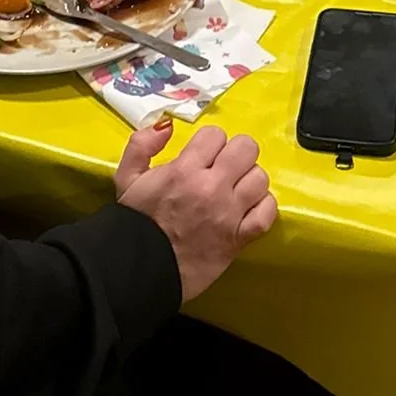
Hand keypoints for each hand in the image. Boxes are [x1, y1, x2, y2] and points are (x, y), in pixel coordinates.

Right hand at [115, 121, 277, 302]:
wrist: (141, 271)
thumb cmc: (136, 223)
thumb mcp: (127, 178)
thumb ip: (141, 144)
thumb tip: (167, 125)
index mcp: (184, 170)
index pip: (216, 134)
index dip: (209, 143)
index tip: (202, 157)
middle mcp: (212, 187)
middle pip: (246, 149)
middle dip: (235, 154)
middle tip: (223, 168)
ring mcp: (230, 213)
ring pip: (259, 178)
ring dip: (248, 180)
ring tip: (235, 190)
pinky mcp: (240, 238)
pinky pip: (267, 212)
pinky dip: (263, 207)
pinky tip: (248, 208)